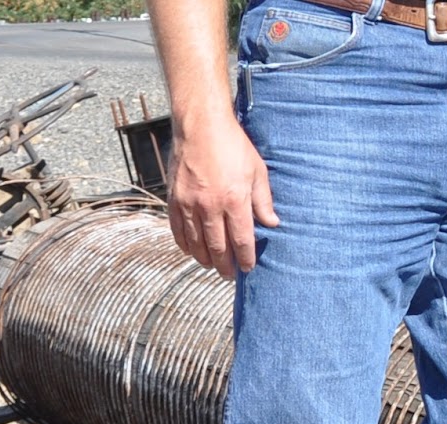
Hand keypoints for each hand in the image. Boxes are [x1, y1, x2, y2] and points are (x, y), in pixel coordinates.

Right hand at [167, 116, 278, 278]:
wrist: (200, 125)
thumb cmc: (233, 145)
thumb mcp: (257, 171)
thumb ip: (264, 201)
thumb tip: (272, 224)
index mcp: (234, 201)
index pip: (241, 241)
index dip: (245, 259)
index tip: (248, 268)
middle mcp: (210, 206)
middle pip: (217, 247)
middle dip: (225, 265)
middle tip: (230, 274)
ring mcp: (189, 203)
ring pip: (195, 242)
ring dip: (204, 259)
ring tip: (212, 266)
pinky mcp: (174, 197)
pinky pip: (177, 229)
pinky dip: (184, 244)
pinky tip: (191, 251)